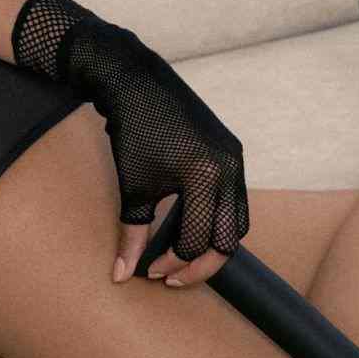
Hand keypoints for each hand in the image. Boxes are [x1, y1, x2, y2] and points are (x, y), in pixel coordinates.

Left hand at [11, 0, 248, 291]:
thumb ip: (131, 233)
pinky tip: (189, 228)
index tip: (148, 271)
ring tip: (179, 258)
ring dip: (212, 244)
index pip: (199, 241)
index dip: (172, 263)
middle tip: (168, 276)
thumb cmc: (130, 132)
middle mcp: (230, 167)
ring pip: (238, 221)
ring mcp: (236, 158)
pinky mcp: (233, 151)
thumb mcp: (131, 187)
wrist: (136, 81)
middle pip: (229, 239)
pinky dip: (217, 219)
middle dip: (200, 264)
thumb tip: (120, 276)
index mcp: (206, 176)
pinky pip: (235, 198)